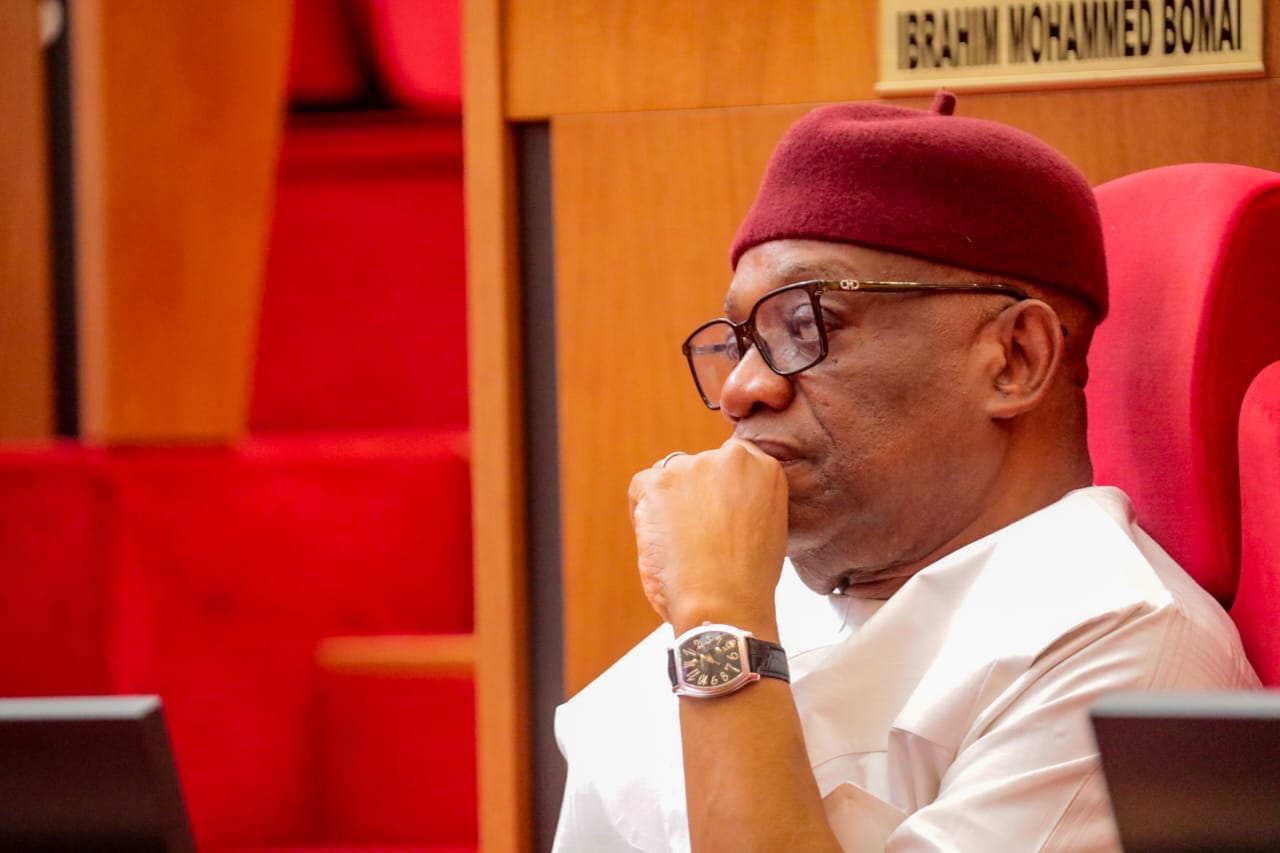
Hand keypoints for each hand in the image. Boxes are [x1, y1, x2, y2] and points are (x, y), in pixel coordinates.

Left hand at [628, 438, 788, 634]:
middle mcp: (730, 458)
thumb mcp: (769, 526)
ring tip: (680, 543)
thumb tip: (721, 498)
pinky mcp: (658, 482)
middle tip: (697, 536)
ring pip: (670, 475)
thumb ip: (749, 499)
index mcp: (764, 467)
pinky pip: (641, 487)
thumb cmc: (747, 581)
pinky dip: (642, 513)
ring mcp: (692, 467)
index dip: (719, 489)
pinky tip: (659, 542)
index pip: (731, 461)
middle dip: (695, 496)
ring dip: (670, 502)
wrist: (725, 603)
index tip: (717, 514)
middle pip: (700, 467)